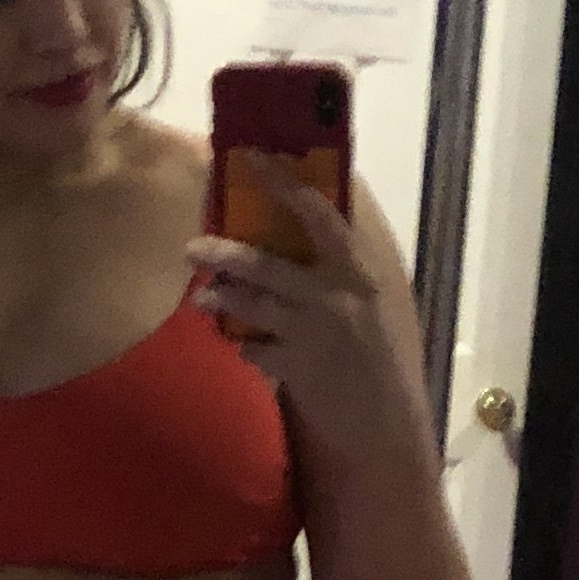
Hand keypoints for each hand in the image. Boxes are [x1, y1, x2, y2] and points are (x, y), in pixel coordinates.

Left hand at [183, 161, 429, 463]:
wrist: (386, 423)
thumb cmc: (378, 358)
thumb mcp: (371, 304)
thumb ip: (338, 271)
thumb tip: (299, 232)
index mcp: (357, 270)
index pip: (318, 212)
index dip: (282, 182)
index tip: (250, 156)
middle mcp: (335, 295)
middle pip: (266, 264)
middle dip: (225, 253)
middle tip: (192, 247)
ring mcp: (314, 332)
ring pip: (251, 305)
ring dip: (221, 300)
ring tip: (203, 298)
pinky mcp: (297, 367)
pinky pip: (253, 349)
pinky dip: (242, 347)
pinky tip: (239, 346)